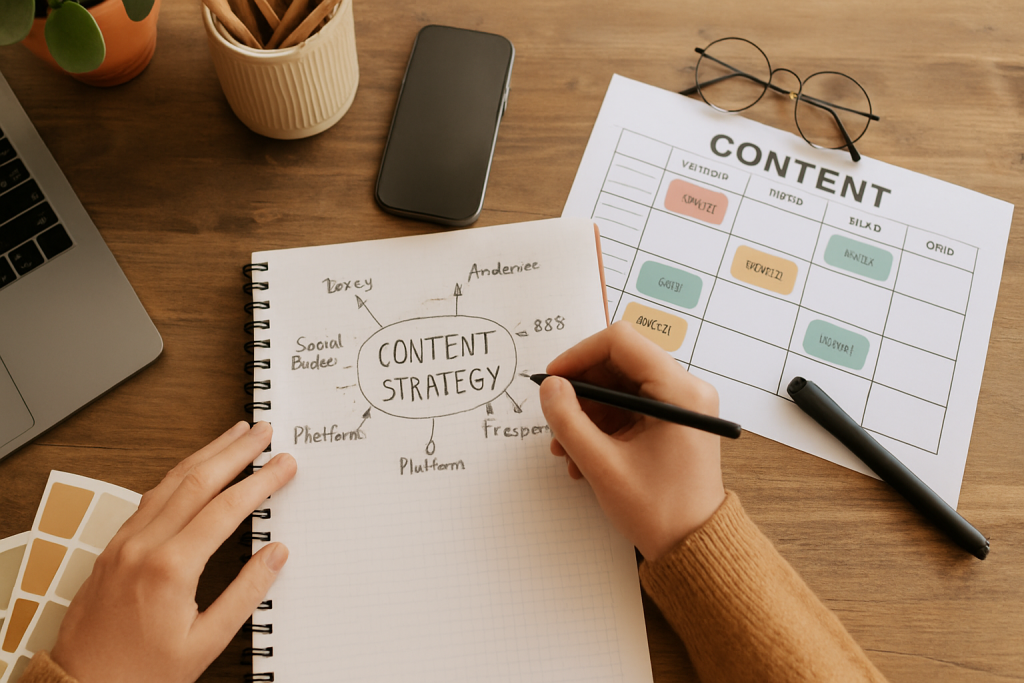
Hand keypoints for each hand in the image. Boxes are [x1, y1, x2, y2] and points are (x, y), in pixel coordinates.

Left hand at [50, 421, 296, 682]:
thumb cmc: (142, 673)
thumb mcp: (206, 642)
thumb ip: (245, 594)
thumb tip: (276, 555)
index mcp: (170, 568)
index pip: (226, 509)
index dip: (260, 482)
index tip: (284, 465)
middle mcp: (143, 546)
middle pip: (198, 481)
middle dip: (235, 451)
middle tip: (263, 431)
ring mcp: (124, 543)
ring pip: (170, 482)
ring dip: (206, 454)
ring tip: (233, 435)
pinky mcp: (112, 548)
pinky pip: (149, 498)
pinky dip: (177, 475)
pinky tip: (192, 468)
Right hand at [538, 321, 724, 560]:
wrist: (694, 548)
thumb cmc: (660, 512)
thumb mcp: (603, 465)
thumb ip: (570, 421)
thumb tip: (550, 387)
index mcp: (680, 392)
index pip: (621, 342)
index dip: (580, 355)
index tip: (554, 379)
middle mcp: (685, 390)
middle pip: (618, 363)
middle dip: (581, 390)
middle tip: (556, 417)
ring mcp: (679, 406)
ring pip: (619, 386)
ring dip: (587, 413)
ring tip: (567, 448)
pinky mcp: (671, 422)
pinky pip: (627, 407)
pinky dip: (601, 426)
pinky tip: (584, 456)